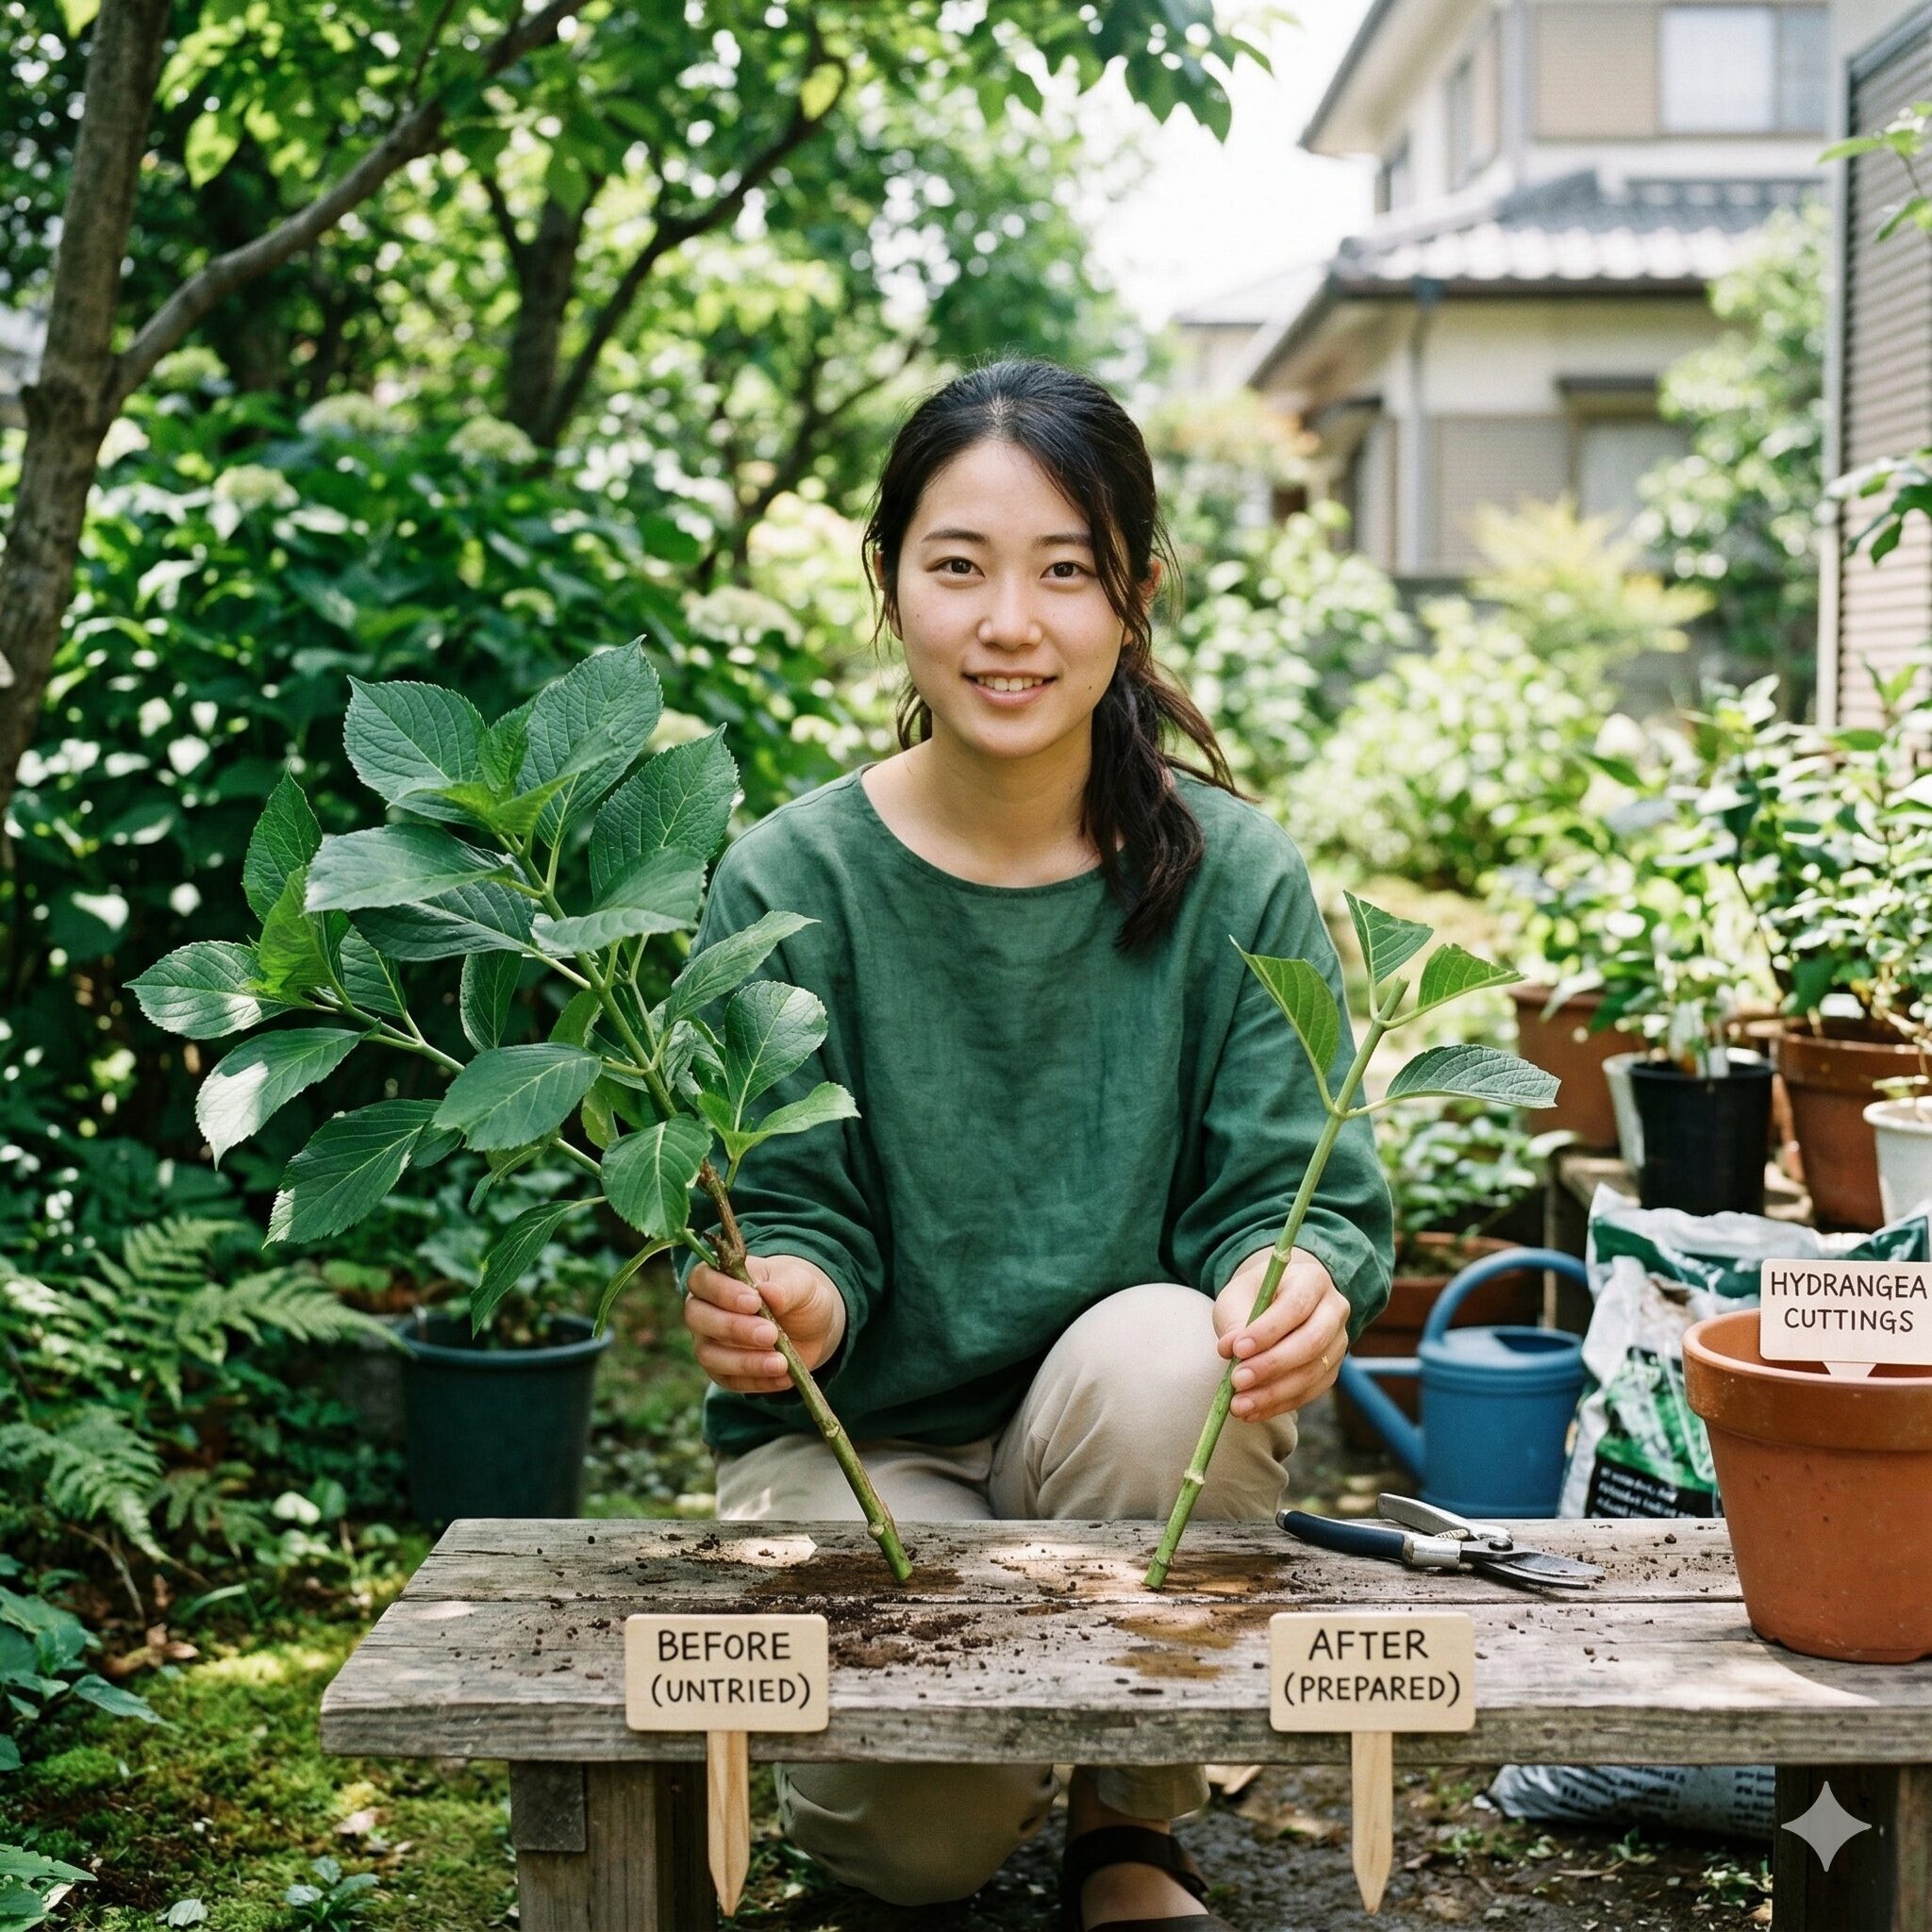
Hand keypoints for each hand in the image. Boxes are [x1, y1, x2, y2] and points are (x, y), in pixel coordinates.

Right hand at [683, 1252, 846, 1394]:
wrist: (812, 1326)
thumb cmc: (797, 1294)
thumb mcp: (802, 1284)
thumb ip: (785, 1287)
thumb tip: (768, 1292)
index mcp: (718, 1277)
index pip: (702, 1280)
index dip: (722, 1292)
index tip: (754, 1302)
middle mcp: (705, 1309)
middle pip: (698, 1318)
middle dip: (733, 1328)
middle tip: (770, 1333)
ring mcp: (710, 1342)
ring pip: (709, 1355)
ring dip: (745, 1361)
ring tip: (781, 1363)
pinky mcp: (723, 1372)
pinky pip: (730, 1381)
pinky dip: (757, 1381)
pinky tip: (784, 1377)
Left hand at [1212, 1247, 1349, 1423]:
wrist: (1278, 1302)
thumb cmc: (1255, 1296)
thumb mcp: (1238, 1297)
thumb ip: (1235, 1321)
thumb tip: (1229, 1350)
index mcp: (1313, 1280)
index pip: (1296, 1306)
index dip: (1268, 1331)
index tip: (1237, 1349)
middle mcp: (1334, 1310)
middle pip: (1311, 1342)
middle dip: (1271, 1366)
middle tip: (1237, 1380)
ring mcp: (1338, 1342)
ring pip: (1312, 1373)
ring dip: (1273, 1393)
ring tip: (1238, 1405)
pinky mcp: (1331, 1370)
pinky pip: (1309, 1392)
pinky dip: (1279, 1404)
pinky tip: (1251, 1411)